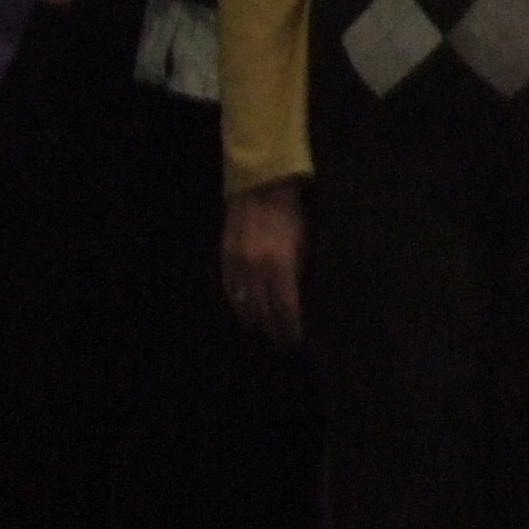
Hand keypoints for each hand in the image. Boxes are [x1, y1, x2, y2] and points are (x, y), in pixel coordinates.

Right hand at [222, 183, 306, 345]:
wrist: (260, 189)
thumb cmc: (290, 215)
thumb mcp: (303, 244)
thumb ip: (297, 272)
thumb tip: (296, 299)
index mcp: (281, 266)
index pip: (285, 309)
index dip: (289, 328)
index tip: (294, 339)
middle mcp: (257, 271)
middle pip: (263, 312)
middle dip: (273, 329)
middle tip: (280, 340)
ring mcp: (237, 266)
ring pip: (243, 305)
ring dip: (254, 320)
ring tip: (263, 329)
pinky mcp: (224, 259)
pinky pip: (230, 290)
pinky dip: (238, 303)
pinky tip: (245, 311)